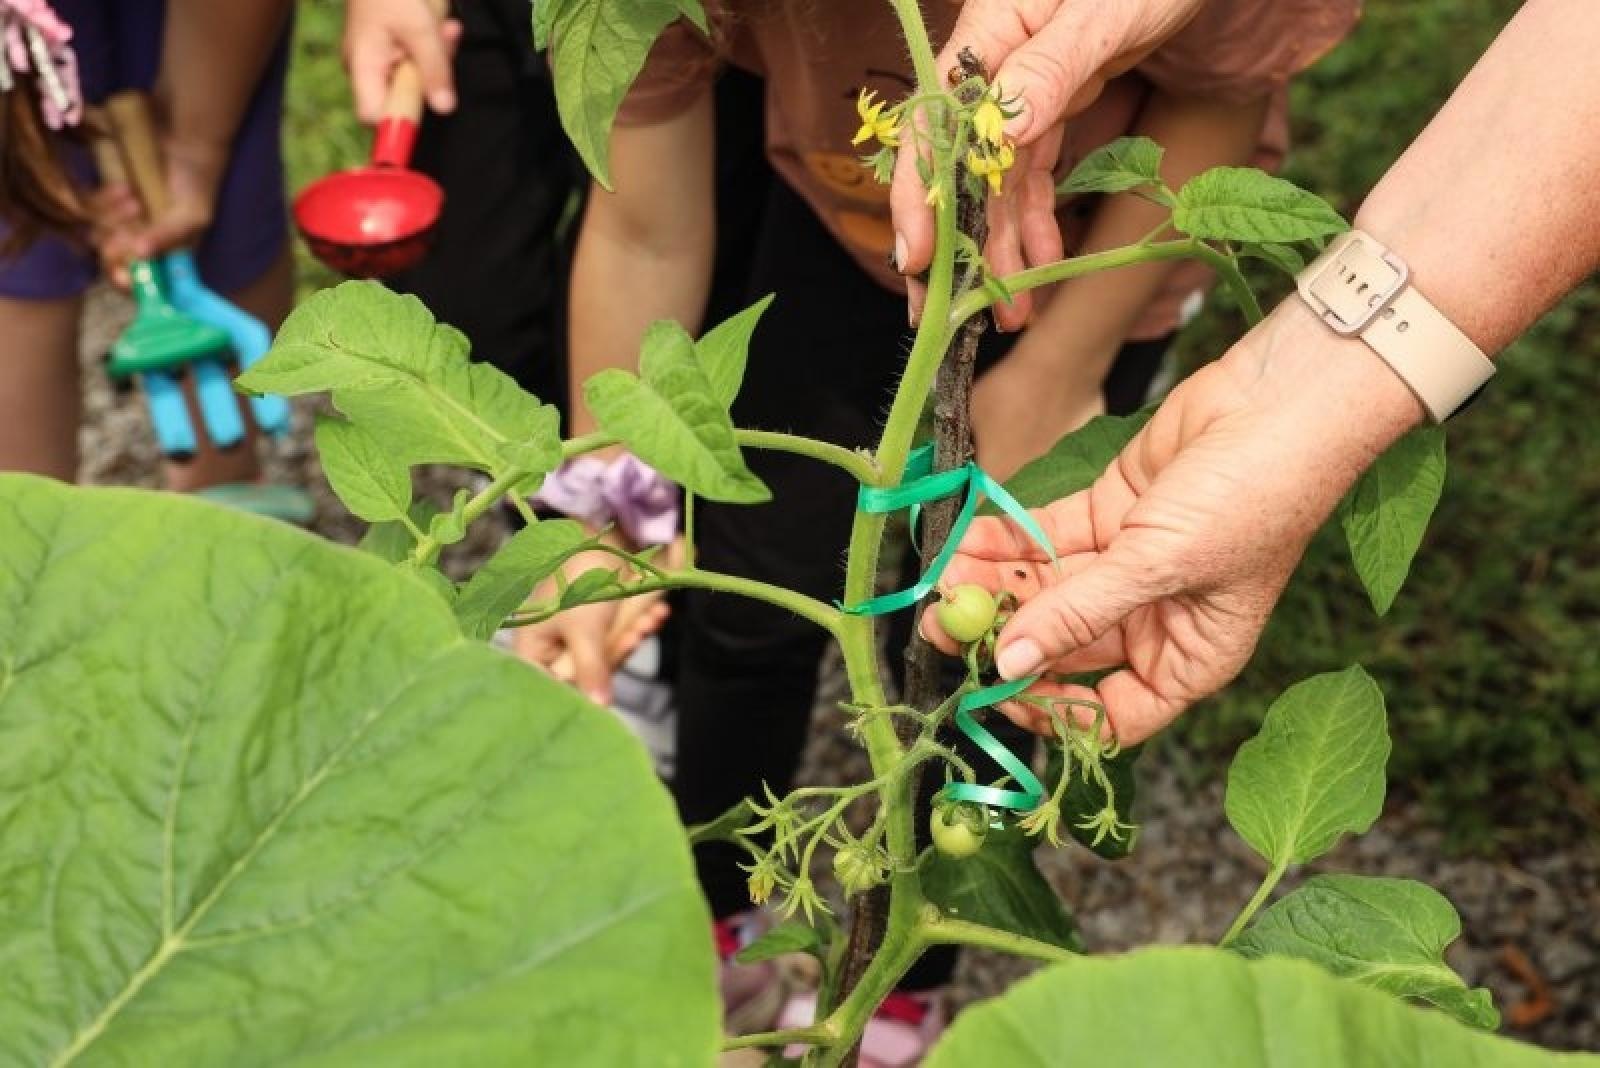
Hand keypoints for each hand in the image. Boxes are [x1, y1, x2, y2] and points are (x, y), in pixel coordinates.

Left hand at [97, 134, 227, 283]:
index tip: (124, 275)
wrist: (183, 140)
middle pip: (110, 258)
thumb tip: (141, 255)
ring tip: (134, 198)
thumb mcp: (192, 216)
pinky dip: (104, 199)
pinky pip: (91, 206)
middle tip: (132, 223)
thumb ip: (169, 237)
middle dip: (118, 242)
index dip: (125, 281)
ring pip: (98, 232)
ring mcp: (119, 220)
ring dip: (114, 217)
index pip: (135, 279)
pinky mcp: (105, 197)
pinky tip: (124, 188)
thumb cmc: (196, 183)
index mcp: (160, 253)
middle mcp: (137, 240)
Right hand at [343, 0, 461, 124]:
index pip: (372, 117)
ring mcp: (377, 59)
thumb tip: (444, 108)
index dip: (399, 121)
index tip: (428, 104)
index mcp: (362, 67)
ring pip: (414, 79)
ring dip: (437, 58)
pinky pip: (415, 61)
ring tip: (447, 28)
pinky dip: (432, 49)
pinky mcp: (390, 50)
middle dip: (430, 78)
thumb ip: (434, 69)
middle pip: (400, 99)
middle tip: (445, 43)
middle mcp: (365, 69)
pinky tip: (442, 27)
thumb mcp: (420, 28)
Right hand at [511, 537, 683, 704]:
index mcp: (533, 651)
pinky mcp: (601, 623)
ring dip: (634, 634)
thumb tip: (600, 709)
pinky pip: (622, 635)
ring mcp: (578, 636)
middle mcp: (553, 648)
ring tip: (650, 617)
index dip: (581, 694)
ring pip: (611, 654)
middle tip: (635, 635)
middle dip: (618, 651)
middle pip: (588, 675)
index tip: (605, 695)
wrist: (600, 530)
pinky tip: (656, 611)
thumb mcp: (584, 628)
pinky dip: (639, 623)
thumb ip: (591, 669)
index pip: (554, 689)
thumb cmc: (577, 577)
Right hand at [892, 0, 1204, 318]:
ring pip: (992, 187)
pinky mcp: (1049, 109)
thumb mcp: (1105, 14)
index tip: (918, 260)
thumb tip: (998, 135)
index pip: (933, 125)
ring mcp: (1018, 94)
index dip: (918, 196)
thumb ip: (1049, 68)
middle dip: (947, 247)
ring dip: (998, 254)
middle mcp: (990, 69)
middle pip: (951, 168)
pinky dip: (1035, 227)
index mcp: (987, 35)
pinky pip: (1030, 180)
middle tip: (940, 316)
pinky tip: (1045, 268)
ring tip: (1011, 314)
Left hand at [923, 302, 1424, 743]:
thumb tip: (1011, 662)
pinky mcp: (1112, 513)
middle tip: (941, 628)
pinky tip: (963, 543)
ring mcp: (1130, 565)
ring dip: (993, 586)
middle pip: (1065, 647)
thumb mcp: (1160, 565)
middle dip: (1002, 636)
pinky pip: (1047, 540)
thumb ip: (1079, 614)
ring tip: (939, 581)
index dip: (1051, 710)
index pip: (1110, 713)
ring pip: (1047, 590)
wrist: (1284, 399)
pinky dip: (1006, 542)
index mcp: (1190, 658)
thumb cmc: (1255, 495)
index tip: (991, 690)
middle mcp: (1157, 619)